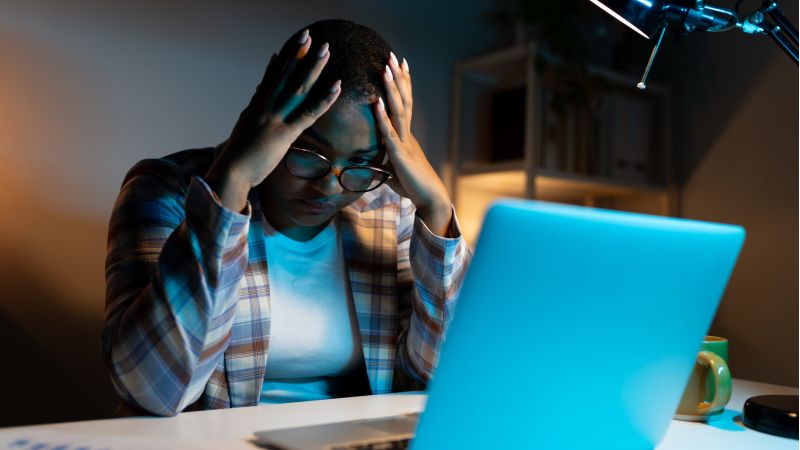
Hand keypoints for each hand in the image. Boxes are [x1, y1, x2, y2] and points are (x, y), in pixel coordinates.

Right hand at [206, 29, 340, 210]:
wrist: (230, 174)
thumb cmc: (238, 158)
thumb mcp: (245, 129)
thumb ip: (254, 110)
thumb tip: (259, 93)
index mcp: (256, 108)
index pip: (271, 79)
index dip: (283, 61)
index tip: (293, 45)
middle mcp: (264, 108)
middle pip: (284, 76)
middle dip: (297, 54)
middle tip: (309, 35)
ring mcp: (274, 119)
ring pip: (297, 88)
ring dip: (312, 67)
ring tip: (325, 49)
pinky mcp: (284, 134)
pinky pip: (309, 113)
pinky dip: (324, 98)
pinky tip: (336, 86)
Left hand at [373, 53, 453, 235]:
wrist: (429, 198)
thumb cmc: (412, 184)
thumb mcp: (394, 166)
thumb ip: (384, 155)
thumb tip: (369, 154)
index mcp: (406, 135)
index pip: (405, 103)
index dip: (403, 83)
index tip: (399, 64)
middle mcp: (408, 134)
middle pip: (403, 100)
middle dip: (398, 78)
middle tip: (392, 56)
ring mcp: (405, 143)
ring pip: (398, 111)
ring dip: (391, 89)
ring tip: (385, 69)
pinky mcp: (400, 156)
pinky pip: (390, 133)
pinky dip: (382, 117)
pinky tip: (377, 102)